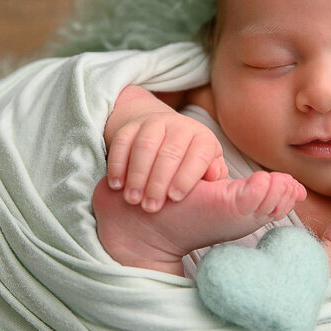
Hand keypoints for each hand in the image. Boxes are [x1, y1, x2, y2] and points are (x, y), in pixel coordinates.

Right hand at [104, 85, 227, 211]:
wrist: (163, 136)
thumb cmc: (189, 165)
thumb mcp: (207, 170)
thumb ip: (213, 175)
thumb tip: (214, 175)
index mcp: (203, 138)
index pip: (198, 156)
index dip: (186, 177)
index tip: (175, 198)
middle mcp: (180, 126)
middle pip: (170, 152)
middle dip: (159, 181)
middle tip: (151, 207)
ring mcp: (154, 123)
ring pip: (145, 145)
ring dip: (137, 174)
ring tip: (132, 199)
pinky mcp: (131, 126)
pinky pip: (122, 141)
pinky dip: (117, 164)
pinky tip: (116, 185)